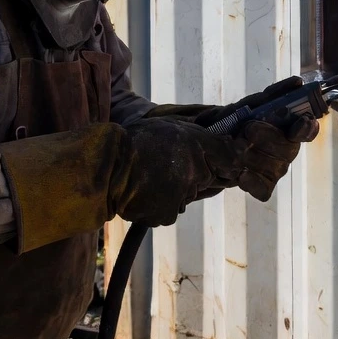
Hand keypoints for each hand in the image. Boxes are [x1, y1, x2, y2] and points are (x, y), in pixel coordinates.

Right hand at [116, 118, 246, 225]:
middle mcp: (197, 169)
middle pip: (205, 178)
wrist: (107, 164)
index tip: (225, 164)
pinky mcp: (169, 212)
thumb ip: (198, 136)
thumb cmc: (135, 140)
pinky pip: (169, 211)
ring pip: (186, 195)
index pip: (231, 157)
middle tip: (166, 168)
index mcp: (199, 144)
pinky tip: (143, 195)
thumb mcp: (172, 127)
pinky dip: (158, 207)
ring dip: (174, 191)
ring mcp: (184, 192)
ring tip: (150, 180)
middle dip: (192, 175)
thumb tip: (224, 142)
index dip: (229, 161)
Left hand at [193, 77, 320, 201]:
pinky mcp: (263, 185)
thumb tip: (298, 82)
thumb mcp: (251, 104)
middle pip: (289, 149)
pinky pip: (264, 188)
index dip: (307, 128)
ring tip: (236, 147)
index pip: (307, 130)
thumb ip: (274, 94)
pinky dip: (252, 181)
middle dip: (269, 137)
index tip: (301, 122)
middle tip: (247, 129)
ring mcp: (276, 169)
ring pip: (276, 168)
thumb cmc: (235, 120)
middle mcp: (287, 149)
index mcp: (290, 129)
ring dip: (255, 156)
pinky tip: (241, 174)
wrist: (208, 142)